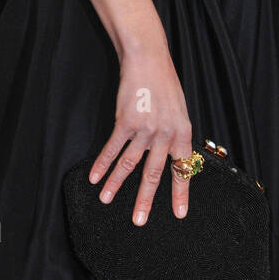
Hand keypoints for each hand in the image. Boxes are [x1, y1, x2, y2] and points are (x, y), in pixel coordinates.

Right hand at [89, 40, 192, 223]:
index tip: (179, 214)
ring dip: (117, 184)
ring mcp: (145, 128)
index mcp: (182, 132)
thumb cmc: (164, 83)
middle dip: (145, 200)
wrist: (149, 59)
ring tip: (107, 201)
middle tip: (138, 221)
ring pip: (130, 164)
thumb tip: (170, 155)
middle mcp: (165, 133)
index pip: (183, 168)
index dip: (181, 192)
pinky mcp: (126, 121)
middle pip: (154, 173)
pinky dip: (103, 164)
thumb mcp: (179, 110)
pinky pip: (113, 148)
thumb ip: (174, 134)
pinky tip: (95, 177)